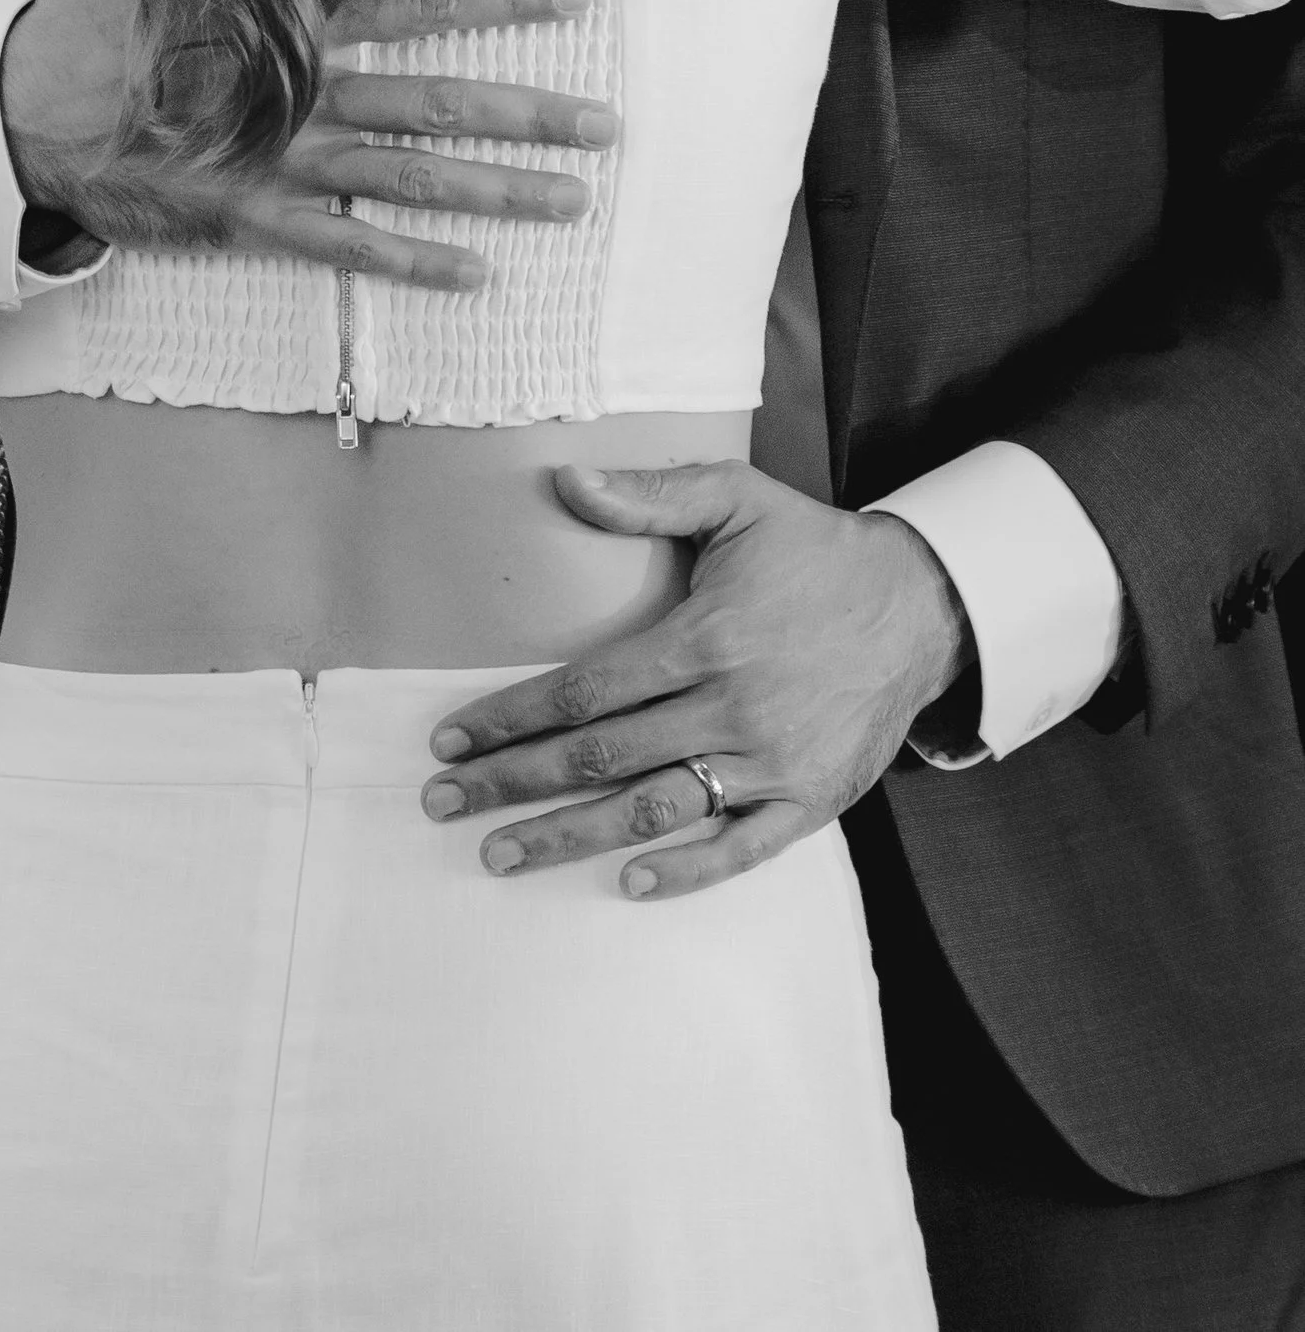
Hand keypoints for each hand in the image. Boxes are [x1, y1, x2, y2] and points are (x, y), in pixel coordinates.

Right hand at [0, 0, 606, 289]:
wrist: (30, 107)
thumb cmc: (108, 9)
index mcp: (295, 13)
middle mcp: (304, 87)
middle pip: (437, 94)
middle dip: (529, 108)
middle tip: (610, 123)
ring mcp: (283, 159)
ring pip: (411, 175)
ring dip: (498, 189)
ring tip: (575, 199)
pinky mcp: (254, 217)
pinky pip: (347, 246)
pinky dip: (412, 263)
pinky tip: (478, 277)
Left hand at [418, 462, 971, 895]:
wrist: (922, 606)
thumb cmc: (814, 549)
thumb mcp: (737, 498)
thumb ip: (650, 496)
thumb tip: (566, 481)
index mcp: (707, 637)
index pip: (584, 691)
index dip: (510, 716)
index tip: (450, 737)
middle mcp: (734, 708)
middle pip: (602, 757)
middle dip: (514, 782)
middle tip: (443, 802)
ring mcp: (773, 762)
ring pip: (655, 810)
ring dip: (571, 836)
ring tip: (500, 854)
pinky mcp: (811, 800)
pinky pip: (740, 848)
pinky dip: (685, 871)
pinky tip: (629, 883)